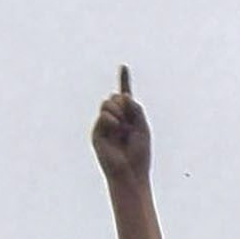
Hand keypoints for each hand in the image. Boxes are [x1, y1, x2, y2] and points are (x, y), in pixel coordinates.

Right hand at [91, 66, 150, 187]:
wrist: (130, 172)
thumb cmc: (139, 154)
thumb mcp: (143, 127)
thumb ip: (136, 109)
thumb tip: (123, 95)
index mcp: (129, 118)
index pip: (126, 97)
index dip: (124, 81)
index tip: (124, 66)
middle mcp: (116, 120)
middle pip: (115, 97)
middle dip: (124, 104)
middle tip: (129, 120)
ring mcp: (105, 126)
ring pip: (108, 103)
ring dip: (117, 110)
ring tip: (122, 126)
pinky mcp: (97, 133)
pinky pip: (103, 115)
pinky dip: (111, 119)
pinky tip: (116, 128)